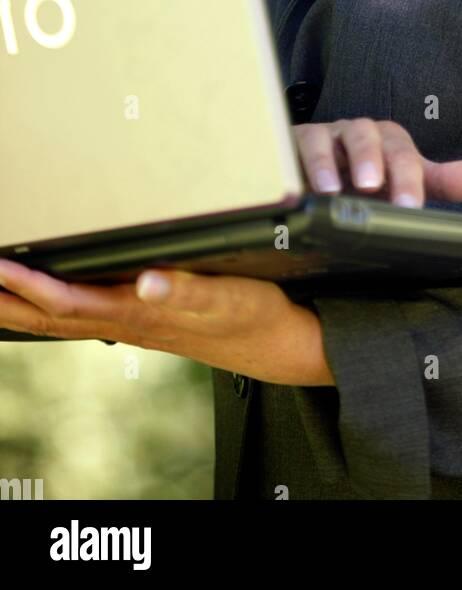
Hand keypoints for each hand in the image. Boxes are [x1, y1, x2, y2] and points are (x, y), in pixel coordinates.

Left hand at [0, 257, 333, 385]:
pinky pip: (81, 318)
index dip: (28, 285)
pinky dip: (51, 310)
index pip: (68, 301)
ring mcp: (131, 325)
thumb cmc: (251, 312)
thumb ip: (186, 287)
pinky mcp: (141, 321)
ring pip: (61, 322)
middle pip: (51, 317)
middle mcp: (127, 321)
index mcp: (139, 311)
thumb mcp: (226, 295)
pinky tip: (42, 301)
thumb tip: (148, 280)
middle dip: (8, 301)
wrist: (275, 342)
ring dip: (21, 308)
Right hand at [294, 117, 461, 206]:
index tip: (411, 207)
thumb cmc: (371, 179)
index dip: (409, 179)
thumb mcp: (411, 182)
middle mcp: (358, 134)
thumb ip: (451, 180)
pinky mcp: (291, 144)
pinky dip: (291, 168)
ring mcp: (324, 137)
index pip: (405, 156)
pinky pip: (290, 149)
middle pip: (368, 137)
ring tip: (331, 191)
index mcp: (390, 142)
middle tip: (372, 188)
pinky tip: (291, 192)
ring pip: (326, 137)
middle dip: (372, 161)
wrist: (322, 174)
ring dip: (327, 163)